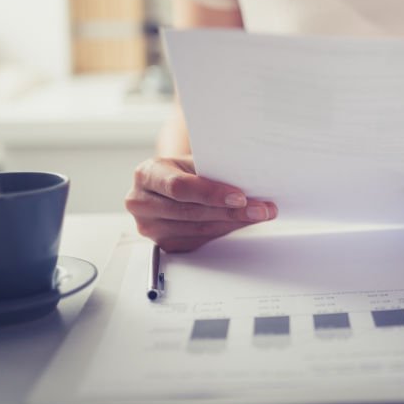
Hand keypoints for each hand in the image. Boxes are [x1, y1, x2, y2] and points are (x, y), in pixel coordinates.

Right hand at [125, 156, 276, 252]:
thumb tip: (248, 180)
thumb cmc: (183, 169)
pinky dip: (225, 230)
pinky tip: (242, 222)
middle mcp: (141, 202)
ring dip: (234, 222)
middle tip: (261, 208)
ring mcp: (151, 227)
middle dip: (231, 211)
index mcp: (146, 174)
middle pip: (191, 211)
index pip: (179, 187)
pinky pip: (200, 239)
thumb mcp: (192, 161)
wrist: (169, 182)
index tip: (239, 196)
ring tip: (260, 214)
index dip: (211, 193)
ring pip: (199, 228)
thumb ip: (211, 168)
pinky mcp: (165, 243)